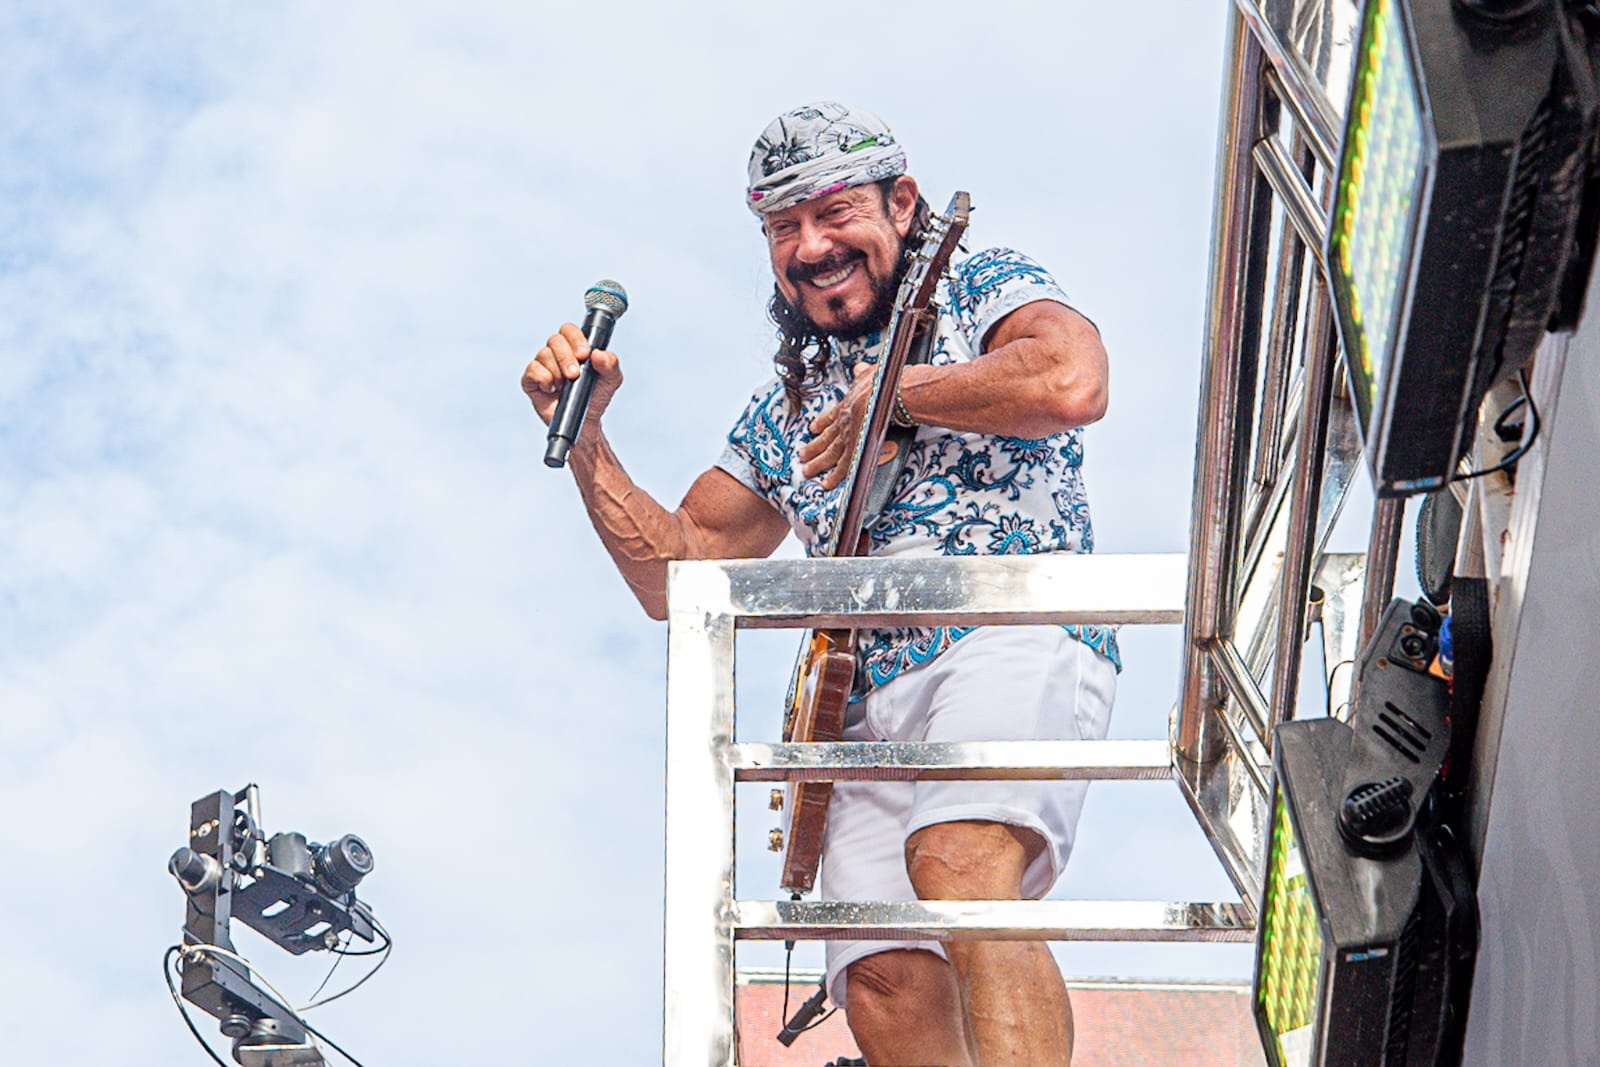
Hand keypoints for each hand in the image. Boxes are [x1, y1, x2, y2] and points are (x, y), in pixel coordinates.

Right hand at [521, 322, 623, 427]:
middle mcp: (556, 353)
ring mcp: (543, 365)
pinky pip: (532, 370)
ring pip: (543, 354)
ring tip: (565, 386)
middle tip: (574, 375)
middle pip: (555, 340)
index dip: (575, 338)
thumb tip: (599, 353)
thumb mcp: (611, 379)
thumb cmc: (596, 396)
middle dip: (566, 358)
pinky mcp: (531, 380)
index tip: (584, 354)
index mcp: (574, 347)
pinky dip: (543, 379)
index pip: (569, 330)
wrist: (585, 421)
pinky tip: (551, 389)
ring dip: (557, 371)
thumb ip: (610, 364)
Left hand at [800, 362, 874, 489]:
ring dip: (817, 464)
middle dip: (813, 448)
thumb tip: (858, 367)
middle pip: (825, 439)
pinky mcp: (856, 449)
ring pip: (829, 454)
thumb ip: (862, 373)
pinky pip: (845, 467)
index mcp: (848, 406)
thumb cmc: (883, 383)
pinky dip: (836, 477)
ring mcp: (848, 437)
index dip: (822, 424)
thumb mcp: (869, 373)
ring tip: (807, 472)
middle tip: (802, 456)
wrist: (889, 393)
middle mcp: (844, 423)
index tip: (813, 429)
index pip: (831, 417)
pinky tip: (827, 484)